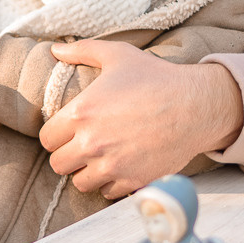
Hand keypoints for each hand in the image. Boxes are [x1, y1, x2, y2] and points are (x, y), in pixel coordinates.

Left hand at [39, 40, 243, 197]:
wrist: (196, 104)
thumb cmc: (156, 77)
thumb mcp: (118, 55)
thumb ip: (82, 50)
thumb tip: (55, 49)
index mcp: (81, 113)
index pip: (47, 139)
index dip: (57, 135)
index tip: (69, 132)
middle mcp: (91, 143)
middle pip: (58, 165)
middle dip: (68, 156)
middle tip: (83, 146)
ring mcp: (112, 165)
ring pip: (80, 183)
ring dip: (87, 172)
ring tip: (100, 159)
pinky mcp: (133, 181)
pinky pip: (108, 193)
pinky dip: (111, 184)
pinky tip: (120, 167)